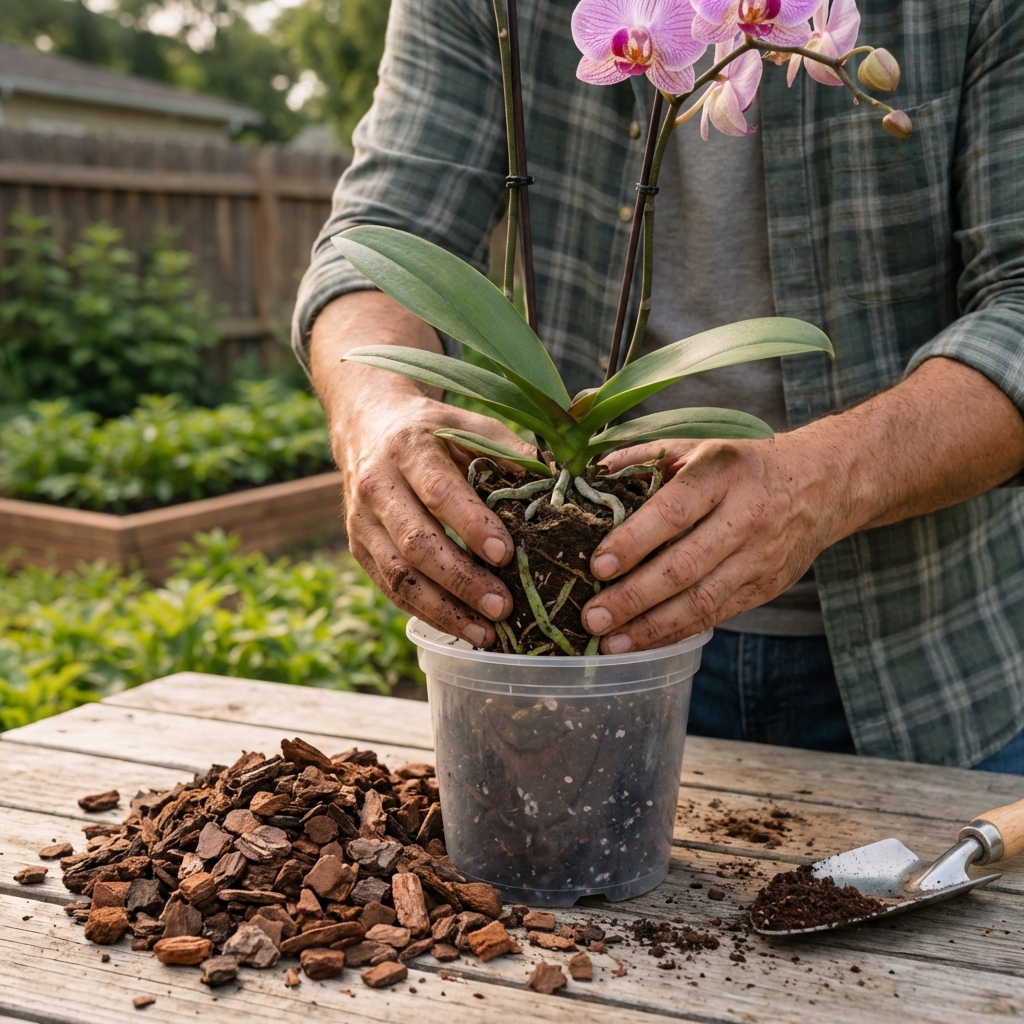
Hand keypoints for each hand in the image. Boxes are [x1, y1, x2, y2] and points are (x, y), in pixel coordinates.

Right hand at [310, 291, 538, 646]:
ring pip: (399, 575)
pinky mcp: (360, 549)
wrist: (368, 425)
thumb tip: (564, 486)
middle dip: (462, 580)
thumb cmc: (434, 430)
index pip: (441, 492)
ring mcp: (362, 522)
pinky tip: (462, 628)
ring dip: (444, 610)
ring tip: (486, 634)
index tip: (506, 554)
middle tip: (503, 607)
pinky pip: (391, 589)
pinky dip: (427, 613)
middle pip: (417, 542)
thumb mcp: (470, 425)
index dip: (472, 525)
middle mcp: (378, 486)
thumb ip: (511, 454)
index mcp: (409, 449)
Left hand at [579, 433, 846, 652]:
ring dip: (651, 628)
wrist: (821, 482)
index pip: (673, 512)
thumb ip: (643, 458)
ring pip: (701, 601)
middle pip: (684, 567)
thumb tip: (590, 476)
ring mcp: (760, 557)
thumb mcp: (698, 445)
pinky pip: (717, 616)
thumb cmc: (741, 464)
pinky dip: (677, 633)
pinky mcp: (767, 587)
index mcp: (722, 473)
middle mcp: (745, 517)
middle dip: (633, 597)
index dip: (633, 542)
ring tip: (610, 643)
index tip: (597, 566)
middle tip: (592, 618)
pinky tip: (643, 642)